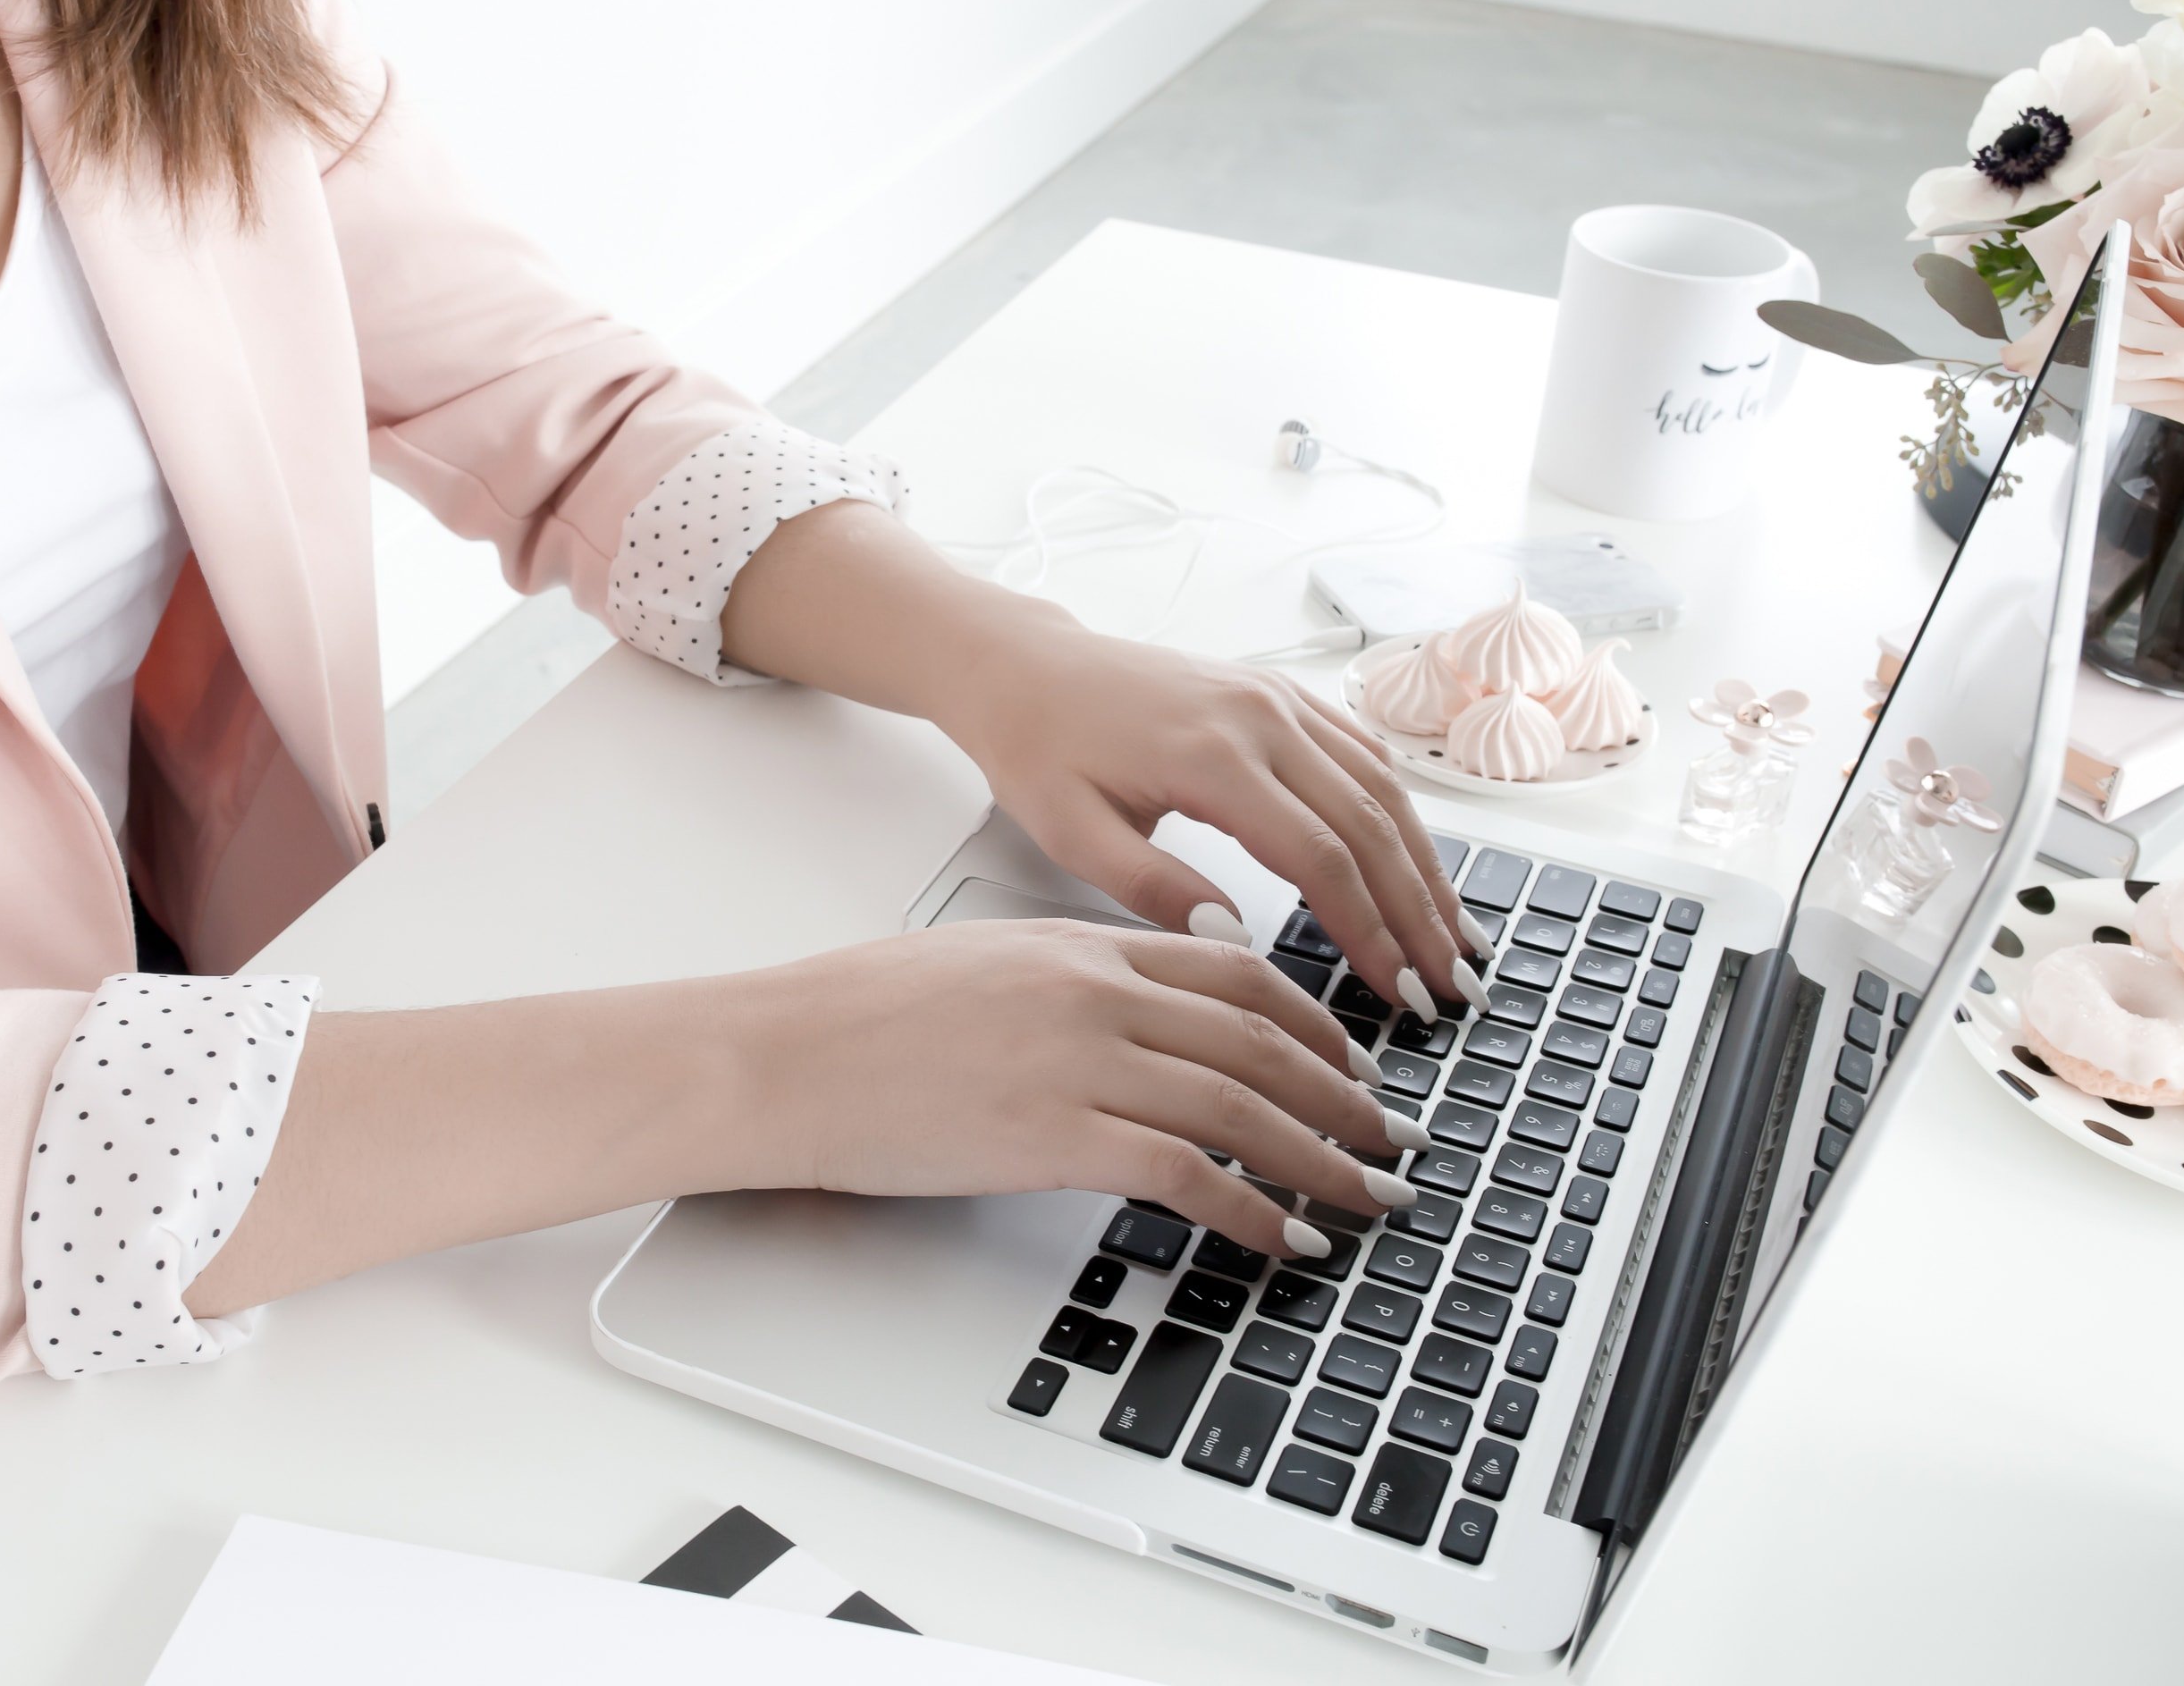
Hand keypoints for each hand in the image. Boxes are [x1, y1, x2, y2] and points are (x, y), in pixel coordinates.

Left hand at [717, 498, 1489, 1014]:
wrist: (1025, 667)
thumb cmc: (1039, 748)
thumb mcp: (1071, 834)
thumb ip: (1152, 888)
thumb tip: (1234, 939)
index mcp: (1212, 756)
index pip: (1320, 857)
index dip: (1370, 930)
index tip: (1399, 990)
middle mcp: (1261, 717)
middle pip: (1371, 824)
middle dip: (1418, 910)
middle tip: (1451, 982)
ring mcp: (1278, 698)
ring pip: (1382, 787)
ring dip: (1425, 863)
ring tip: (1454, 935)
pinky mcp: (1280, 694)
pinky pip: (1363, 754)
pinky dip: (1401, 813)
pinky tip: (1419, 862)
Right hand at [722, 918, 1430, 1258]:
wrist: (787, 1053)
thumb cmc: (862, 1017)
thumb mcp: (986, 964)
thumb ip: (1072, 982)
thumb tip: (1135, 1019)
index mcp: (1085, 946)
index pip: (1240, 974)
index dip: (1316, 1024)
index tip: (1354, 1063)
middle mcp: (1100, 995)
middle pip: (1265, 1042)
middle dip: (1347, 1097)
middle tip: (1396, 1140)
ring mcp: (1082, 1064)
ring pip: (1245, 1109)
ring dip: (1323, 1160)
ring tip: (1369, 1197)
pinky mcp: (1057, 1137)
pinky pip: (1187, 1176)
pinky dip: (1250, 1209)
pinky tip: (1283, 1237)